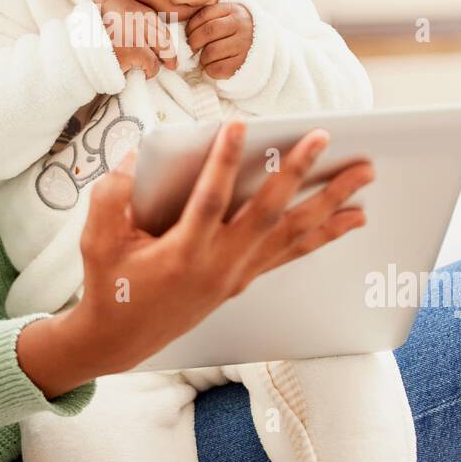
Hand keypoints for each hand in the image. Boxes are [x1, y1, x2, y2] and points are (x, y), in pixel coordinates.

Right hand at [17, 121, 374, 393]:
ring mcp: (236, 273)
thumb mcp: (97, 237)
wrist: (121, 337)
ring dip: (331, 202)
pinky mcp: (243, 278)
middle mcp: (218, 264)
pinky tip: (351, 218)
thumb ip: (113, 193)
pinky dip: (324, 233)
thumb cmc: (109, 281)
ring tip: (363, 176)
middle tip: (322, 138)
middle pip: (268, 212)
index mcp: (182, 252)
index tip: (238, 125)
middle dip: (297, 172)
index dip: (223, 162)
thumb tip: (139, 156)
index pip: (209, 200)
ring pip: (292, 233)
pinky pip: (292, 251)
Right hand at [100, 0, 178, 78]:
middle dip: (168, 50)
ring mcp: (130, 32)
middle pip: (160, 32)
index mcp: (121, 3)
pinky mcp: (132, 50)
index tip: (167, 46)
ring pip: (158, 49)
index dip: (163, 34)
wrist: (74, 61)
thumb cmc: (93, 45)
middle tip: (171, 62)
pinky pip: (152, 64)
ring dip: (154, 62)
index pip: (152, 17)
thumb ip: (133, 23)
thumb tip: (163, 37)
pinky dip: (148, 72)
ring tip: (143, 67)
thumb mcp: (112, 23)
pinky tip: (136, 72)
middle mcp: (127, 13)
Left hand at [186, 2, 253, 79]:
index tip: (189, 33)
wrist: (263, 45)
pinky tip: (214, 65)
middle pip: (207, 32)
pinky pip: (217, 68)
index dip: (191, 26)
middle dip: (194, 42)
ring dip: (202, 57)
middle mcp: (241, 25)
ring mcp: (244, 45)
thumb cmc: (236, 30)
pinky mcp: (243, 64)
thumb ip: (210, 15)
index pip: (204, 14)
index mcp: (234, 10)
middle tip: (193, 47)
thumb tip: (180, 21)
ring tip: (206, 56)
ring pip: (210, 52)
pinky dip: (209, 69)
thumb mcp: (228, 15)